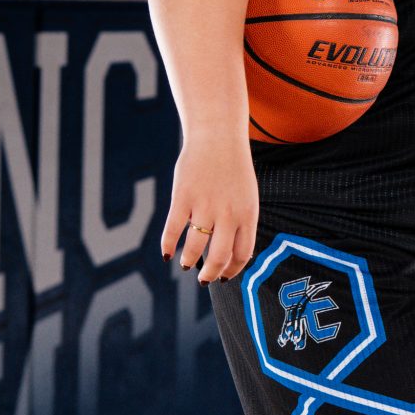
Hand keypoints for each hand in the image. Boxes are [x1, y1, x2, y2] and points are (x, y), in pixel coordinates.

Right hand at [160, 131, 259, 281]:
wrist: (218, 135)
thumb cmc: (233, 169)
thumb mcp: (246, 196)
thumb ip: (240, 223)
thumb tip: (230, 254)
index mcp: (247, 214)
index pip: (242, 254)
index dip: (232, 270)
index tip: (224, 277)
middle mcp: (228, 213)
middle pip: (219, 257)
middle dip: (210, 275)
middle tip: (204, 280)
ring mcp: (205, 205)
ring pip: (195, 247)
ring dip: (188, 261)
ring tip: (185, 264)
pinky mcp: (183, 197)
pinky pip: (173, 229)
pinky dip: (168, 245)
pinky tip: (167, 253)